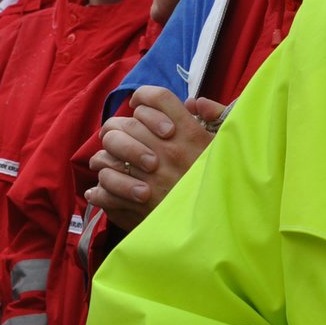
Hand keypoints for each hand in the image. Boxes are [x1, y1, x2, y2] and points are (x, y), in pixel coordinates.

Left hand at [85, 86, 222, 230]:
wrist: (221, 227)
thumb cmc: (225, 185)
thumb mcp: (226, 147)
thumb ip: (215, 118)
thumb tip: (194, 103)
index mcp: (189, 134)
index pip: (158, 98)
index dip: (143, 97)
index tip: (138, 105)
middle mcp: (167, 150)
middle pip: (126, 124)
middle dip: (118, 128)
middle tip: (117, 135)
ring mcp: (150, 176)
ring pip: (110, 153)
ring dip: (105, 157)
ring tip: (106, 163)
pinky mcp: (138, 202)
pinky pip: (106, 184)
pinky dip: (99, 189)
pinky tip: (99, 192)